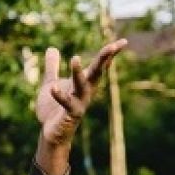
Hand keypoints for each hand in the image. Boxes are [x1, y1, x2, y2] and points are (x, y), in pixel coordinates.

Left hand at [36, 39, 127, 153]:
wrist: (50, 132)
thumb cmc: (54, 108)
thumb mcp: (51, 82)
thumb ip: (52, 66)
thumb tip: (52, 48)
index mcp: (84, 83)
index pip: (99, 65)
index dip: (109, 53)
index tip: (123, 41)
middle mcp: (85, 91)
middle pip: (97, 72)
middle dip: (104, 59)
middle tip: (113, 46)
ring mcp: (79, 103)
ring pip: (81, 86)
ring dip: (78, 73)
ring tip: (74, 57)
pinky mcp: (69, 114)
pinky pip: (65, 103)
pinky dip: (59, 95)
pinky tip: (52, 88)